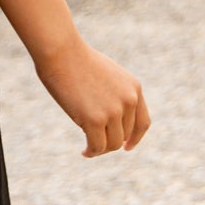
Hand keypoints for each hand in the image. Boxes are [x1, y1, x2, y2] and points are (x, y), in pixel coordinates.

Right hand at [34, 32, 150, 157]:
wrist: (61, 52)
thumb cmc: (76, 59)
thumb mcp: (105, 74)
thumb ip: (113, 94)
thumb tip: (110, 119)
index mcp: (134, 88)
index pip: (142, 122)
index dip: (135, 138)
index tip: (126, 146)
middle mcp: (128, 100)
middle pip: (125, 135)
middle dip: (111, 141)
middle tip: (94, 143)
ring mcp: (113, 111)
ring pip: (113, 144)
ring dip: (101, 149)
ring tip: (88, 149)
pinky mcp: (95, 120)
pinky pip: (98, 146)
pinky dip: (92, 152)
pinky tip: (84, 152)